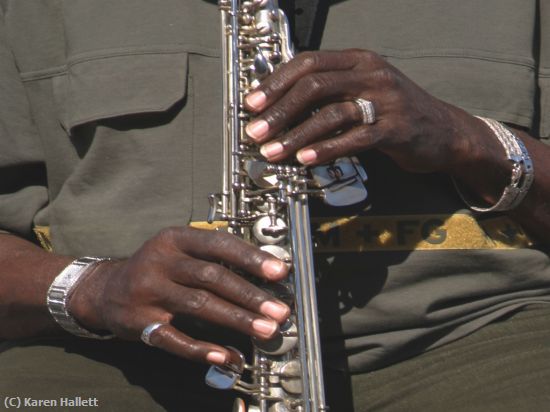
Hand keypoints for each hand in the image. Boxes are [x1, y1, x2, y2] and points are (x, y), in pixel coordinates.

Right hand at [67, 227, 289, 365]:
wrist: (106, 289)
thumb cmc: (156, 268)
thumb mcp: (178, 249)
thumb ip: (213, 256)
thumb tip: (262, 273)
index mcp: (174, 239)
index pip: (219, 244)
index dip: (251, 258)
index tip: (280, 272)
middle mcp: (160, 261)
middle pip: (212, 277)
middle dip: (250, 295)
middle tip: (279, 310)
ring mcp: (148, 292)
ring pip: (199, 306)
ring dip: (236, 319)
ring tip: (265, 330)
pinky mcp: (140, 322)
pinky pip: (176, 338)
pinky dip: (203, 348)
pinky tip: (227, 355)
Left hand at [244, 49, 479, 173]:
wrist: (445, 132)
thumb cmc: (396, 113)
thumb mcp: (363, 91)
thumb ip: (330, 93)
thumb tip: (283, 105)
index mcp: (358, 61)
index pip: (308, 62)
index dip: (276, 82)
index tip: (252, 102)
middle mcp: (371, 74)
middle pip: (314, 85)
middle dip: (279, 109)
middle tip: (257, 131)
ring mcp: (385, 100)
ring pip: (331, 113)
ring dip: (296, 134)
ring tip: (274, 151)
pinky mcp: (395, 128)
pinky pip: (354, 138)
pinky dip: (326, 149)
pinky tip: (305, 160)